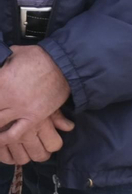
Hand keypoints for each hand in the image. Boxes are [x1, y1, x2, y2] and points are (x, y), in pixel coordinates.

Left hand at [0, 46, 71, 163]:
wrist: (64, 66)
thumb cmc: (39, 57)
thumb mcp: (13, 53)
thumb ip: (2, 59)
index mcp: (0, 81)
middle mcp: (7, 97)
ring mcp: (20, 109)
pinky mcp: (34, 117)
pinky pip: (15, 133)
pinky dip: (4, 139)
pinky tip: (0, 140)